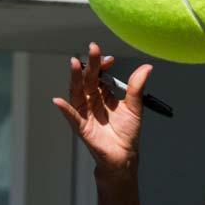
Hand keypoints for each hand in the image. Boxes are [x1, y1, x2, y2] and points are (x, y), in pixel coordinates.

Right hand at [52, 41, 152, 170]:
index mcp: (103, 94)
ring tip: (75, 63)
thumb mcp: (134, 107)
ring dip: (75, 78)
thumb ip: (137, 87)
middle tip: (92, 49)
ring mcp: (85, 112)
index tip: (109, 59)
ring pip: (77, 92)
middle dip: (90, 64)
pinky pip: (72, 117)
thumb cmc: (128, 132)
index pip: (99, 75)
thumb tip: (147, 67)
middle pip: (88, 79)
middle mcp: (91, 100)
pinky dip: (65, 109)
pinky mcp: (82, 127)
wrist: (125, 155)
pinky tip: (58, 101)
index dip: (102, 65)